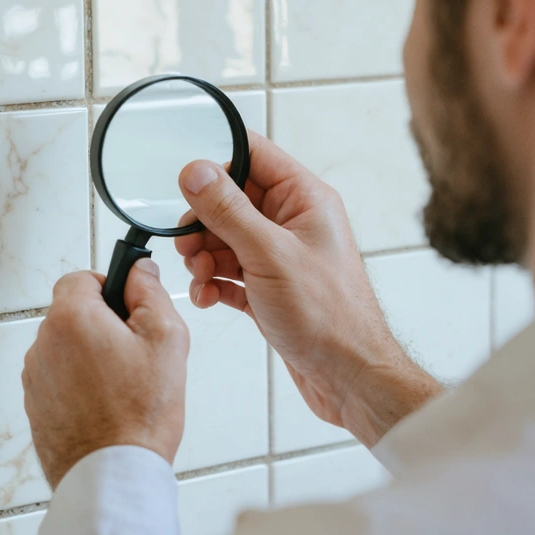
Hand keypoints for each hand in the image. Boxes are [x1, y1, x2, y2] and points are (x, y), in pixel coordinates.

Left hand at [22, 259, 188, 488]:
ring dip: (90, 356)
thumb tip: (139, 269)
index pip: (81, 278)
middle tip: (135, 353)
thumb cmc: (141, 411)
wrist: (113, 473)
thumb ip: (150, 292)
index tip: (130, 309)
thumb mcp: (165, 338)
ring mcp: (35, 376)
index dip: (109, 287)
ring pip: (66, 348)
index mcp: (71, 317)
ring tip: (123, 387)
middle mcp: (44, 343)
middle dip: (102, 325)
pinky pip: (59, 379)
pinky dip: (80, 384)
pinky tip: (106, 406)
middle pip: (73, 314)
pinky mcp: (35, 405)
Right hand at [175, 131, 441, 445]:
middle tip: (189, 247)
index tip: (186, 187)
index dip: (217, 167)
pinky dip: (213, 282)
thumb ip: (229, 210)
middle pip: (232, 200)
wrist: (349, 378)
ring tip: (201, 278)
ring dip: (204, 257)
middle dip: (203, 223)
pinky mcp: (270, 288)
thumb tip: (196, 171)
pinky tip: (207, 297)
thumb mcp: (269, 255)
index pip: (254, 156)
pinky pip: (230, 272)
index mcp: (305, 199)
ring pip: (226, 238)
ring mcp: (282, 256)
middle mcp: (294, 222)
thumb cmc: (329, 317)